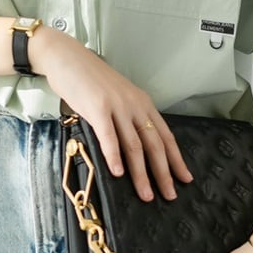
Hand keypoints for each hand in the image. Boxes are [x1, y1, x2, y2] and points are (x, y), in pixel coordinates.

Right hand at [31, 29, 193, 200]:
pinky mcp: (97, 108)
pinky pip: (109, 136)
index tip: (184, 178)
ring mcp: (117, 106)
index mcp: (142, 103)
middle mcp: (134, 105)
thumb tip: (134, 149)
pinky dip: (114, 156)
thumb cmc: (89, 81)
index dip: (176, 159)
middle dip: (164, 173)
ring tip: (145, 194)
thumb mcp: (117, 98)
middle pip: (155, 144)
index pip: (165, 135)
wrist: (67, 58)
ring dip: (141, 173)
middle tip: (169, 194)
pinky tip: (118, 173)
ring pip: (134, 145)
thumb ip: (127, 119)